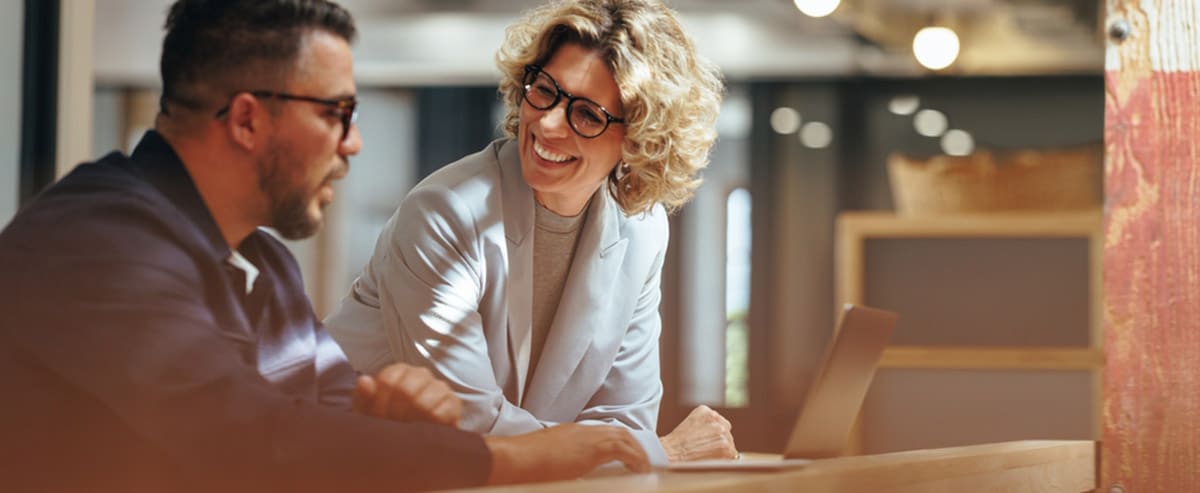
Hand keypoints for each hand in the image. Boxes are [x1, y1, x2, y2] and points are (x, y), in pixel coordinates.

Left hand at [351, 363, 460, 426]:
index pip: (388, 381)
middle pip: (405, 391)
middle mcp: (420, 374)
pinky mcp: (453, 403)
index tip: (378, 418)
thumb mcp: (367, 411)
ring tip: (406, 429)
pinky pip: (442, 412)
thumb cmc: (386, 421)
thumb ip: (363, 396)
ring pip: (423, 402)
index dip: (379, 404)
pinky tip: (423, 429)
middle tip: (392, 427)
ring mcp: (439, 387)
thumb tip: (364, 380)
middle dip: (394, 415)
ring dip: (411, 421)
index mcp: (398, 371)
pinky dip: (430, 424)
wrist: (407, 439)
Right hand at [483, 424, 649, 483]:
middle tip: (642, 463)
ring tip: (645, 469)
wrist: (517, 459)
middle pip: (618, 432)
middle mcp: (582, 431)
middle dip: (632, 446)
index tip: (625, 456)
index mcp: (570, 433)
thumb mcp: (546, 461)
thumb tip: (566, 471)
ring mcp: (588, 436)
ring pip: (624, 438)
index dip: (616, 443)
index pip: (601, 433)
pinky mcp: (595, 448)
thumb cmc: (523, 464)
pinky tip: (641, 471)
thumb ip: (562, 464)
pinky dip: (636, 459)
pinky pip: (624, 450)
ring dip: (637, 452)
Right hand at [659, 405, 736, 461]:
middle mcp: (715, 418)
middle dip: (719, 440)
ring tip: (708, 455)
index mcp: (705, 410)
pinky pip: (733, 454)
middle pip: (726, 431)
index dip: (714, 433)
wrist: (671, 452)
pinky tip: (714, 460)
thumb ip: (705, 423)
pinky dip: (726, 459)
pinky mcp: (725, 445)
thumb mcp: (691, 423)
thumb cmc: (677, 442)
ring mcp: (720, 431)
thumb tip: (721, 432)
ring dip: (723, 450)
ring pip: (730, 442)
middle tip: (707, 449)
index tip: (707, 439)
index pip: (719, 421)